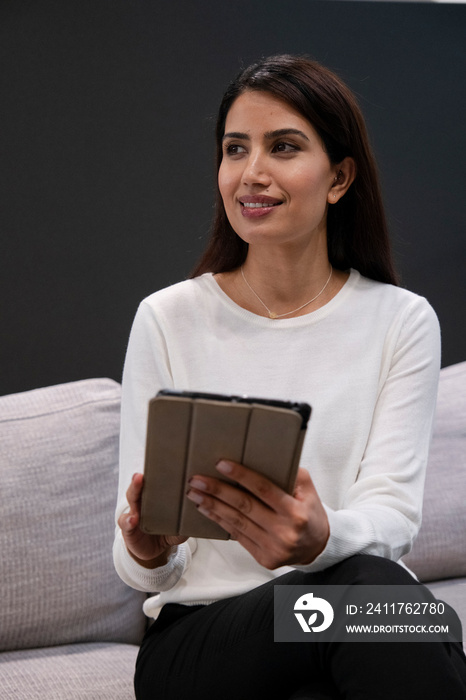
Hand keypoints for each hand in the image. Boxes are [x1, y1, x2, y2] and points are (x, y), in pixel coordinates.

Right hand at [118, 473, 186, 567]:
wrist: (154, 550)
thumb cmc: (167, 532)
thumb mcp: (179, 528)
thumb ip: (187, 523)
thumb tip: (200, 516)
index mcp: (156, 498)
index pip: (155, 483)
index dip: (156, 474)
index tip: (159, 467)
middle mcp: (143, 502)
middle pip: (140, 487)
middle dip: (140, 480)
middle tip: (141, 474)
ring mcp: (134, 513)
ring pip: (132, 499)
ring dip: (134, 491)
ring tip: (137, 485)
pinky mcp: (128, 529)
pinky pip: (126, 523)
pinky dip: (128, 520)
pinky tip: (133, 519)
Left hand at [186, 462, 328, 568]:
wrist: (318, 548)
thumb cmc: (310, 512)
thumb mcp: (307, 490)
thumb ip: (290, 473)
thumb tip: (263, 457)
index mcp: (295, 511)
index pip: (263, 489)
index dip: (241, 476)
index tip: (220, 464)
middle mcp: (283, 531)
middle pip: (244, 506)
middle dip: (217, 491)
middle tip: (197, 479)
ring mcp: (273, 547)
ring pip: (236, 522)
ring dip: (212, 506)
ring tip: (194, 493)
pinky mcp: (264, 558)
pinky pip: (237, 536)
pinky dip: (219, 521)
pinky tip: (206, 510)